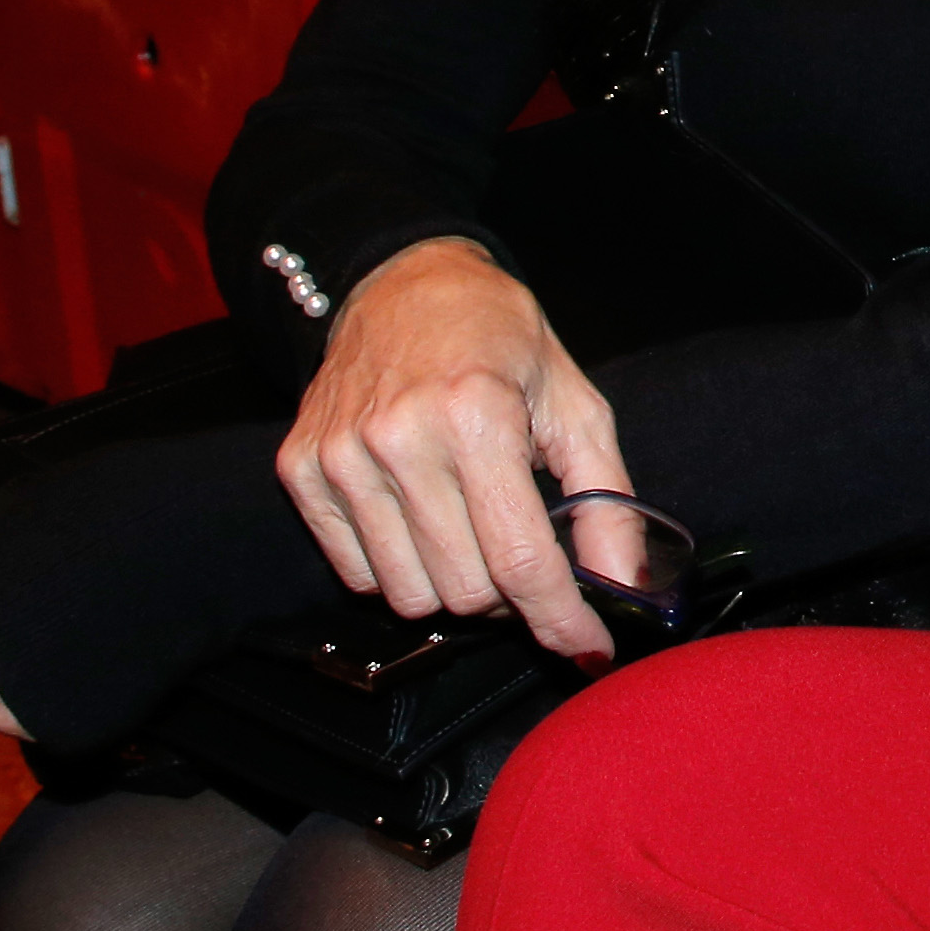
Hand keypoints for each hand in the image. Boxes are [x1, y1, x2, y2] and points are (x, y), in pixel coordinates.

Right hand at [274, 237, 637, 664]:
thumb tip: (628, 588)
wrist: (403, 283)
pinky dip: (399, 567)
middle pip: (466, 591)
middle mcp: (399, 436)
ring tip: (469, 524)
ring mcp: (341, 456)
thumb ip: (606, 500)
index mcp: (476, 414)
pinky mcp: (301, 470)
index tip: (588, 647)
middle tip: (520, 545)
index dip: (562, 618)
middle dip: (509, 591)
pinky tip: (420, 515)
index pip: (521, 560)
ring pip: (410, 597)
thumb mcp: (574, 403)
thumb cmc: (500, 341)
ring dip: (453, 582)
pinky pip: (358, 575)